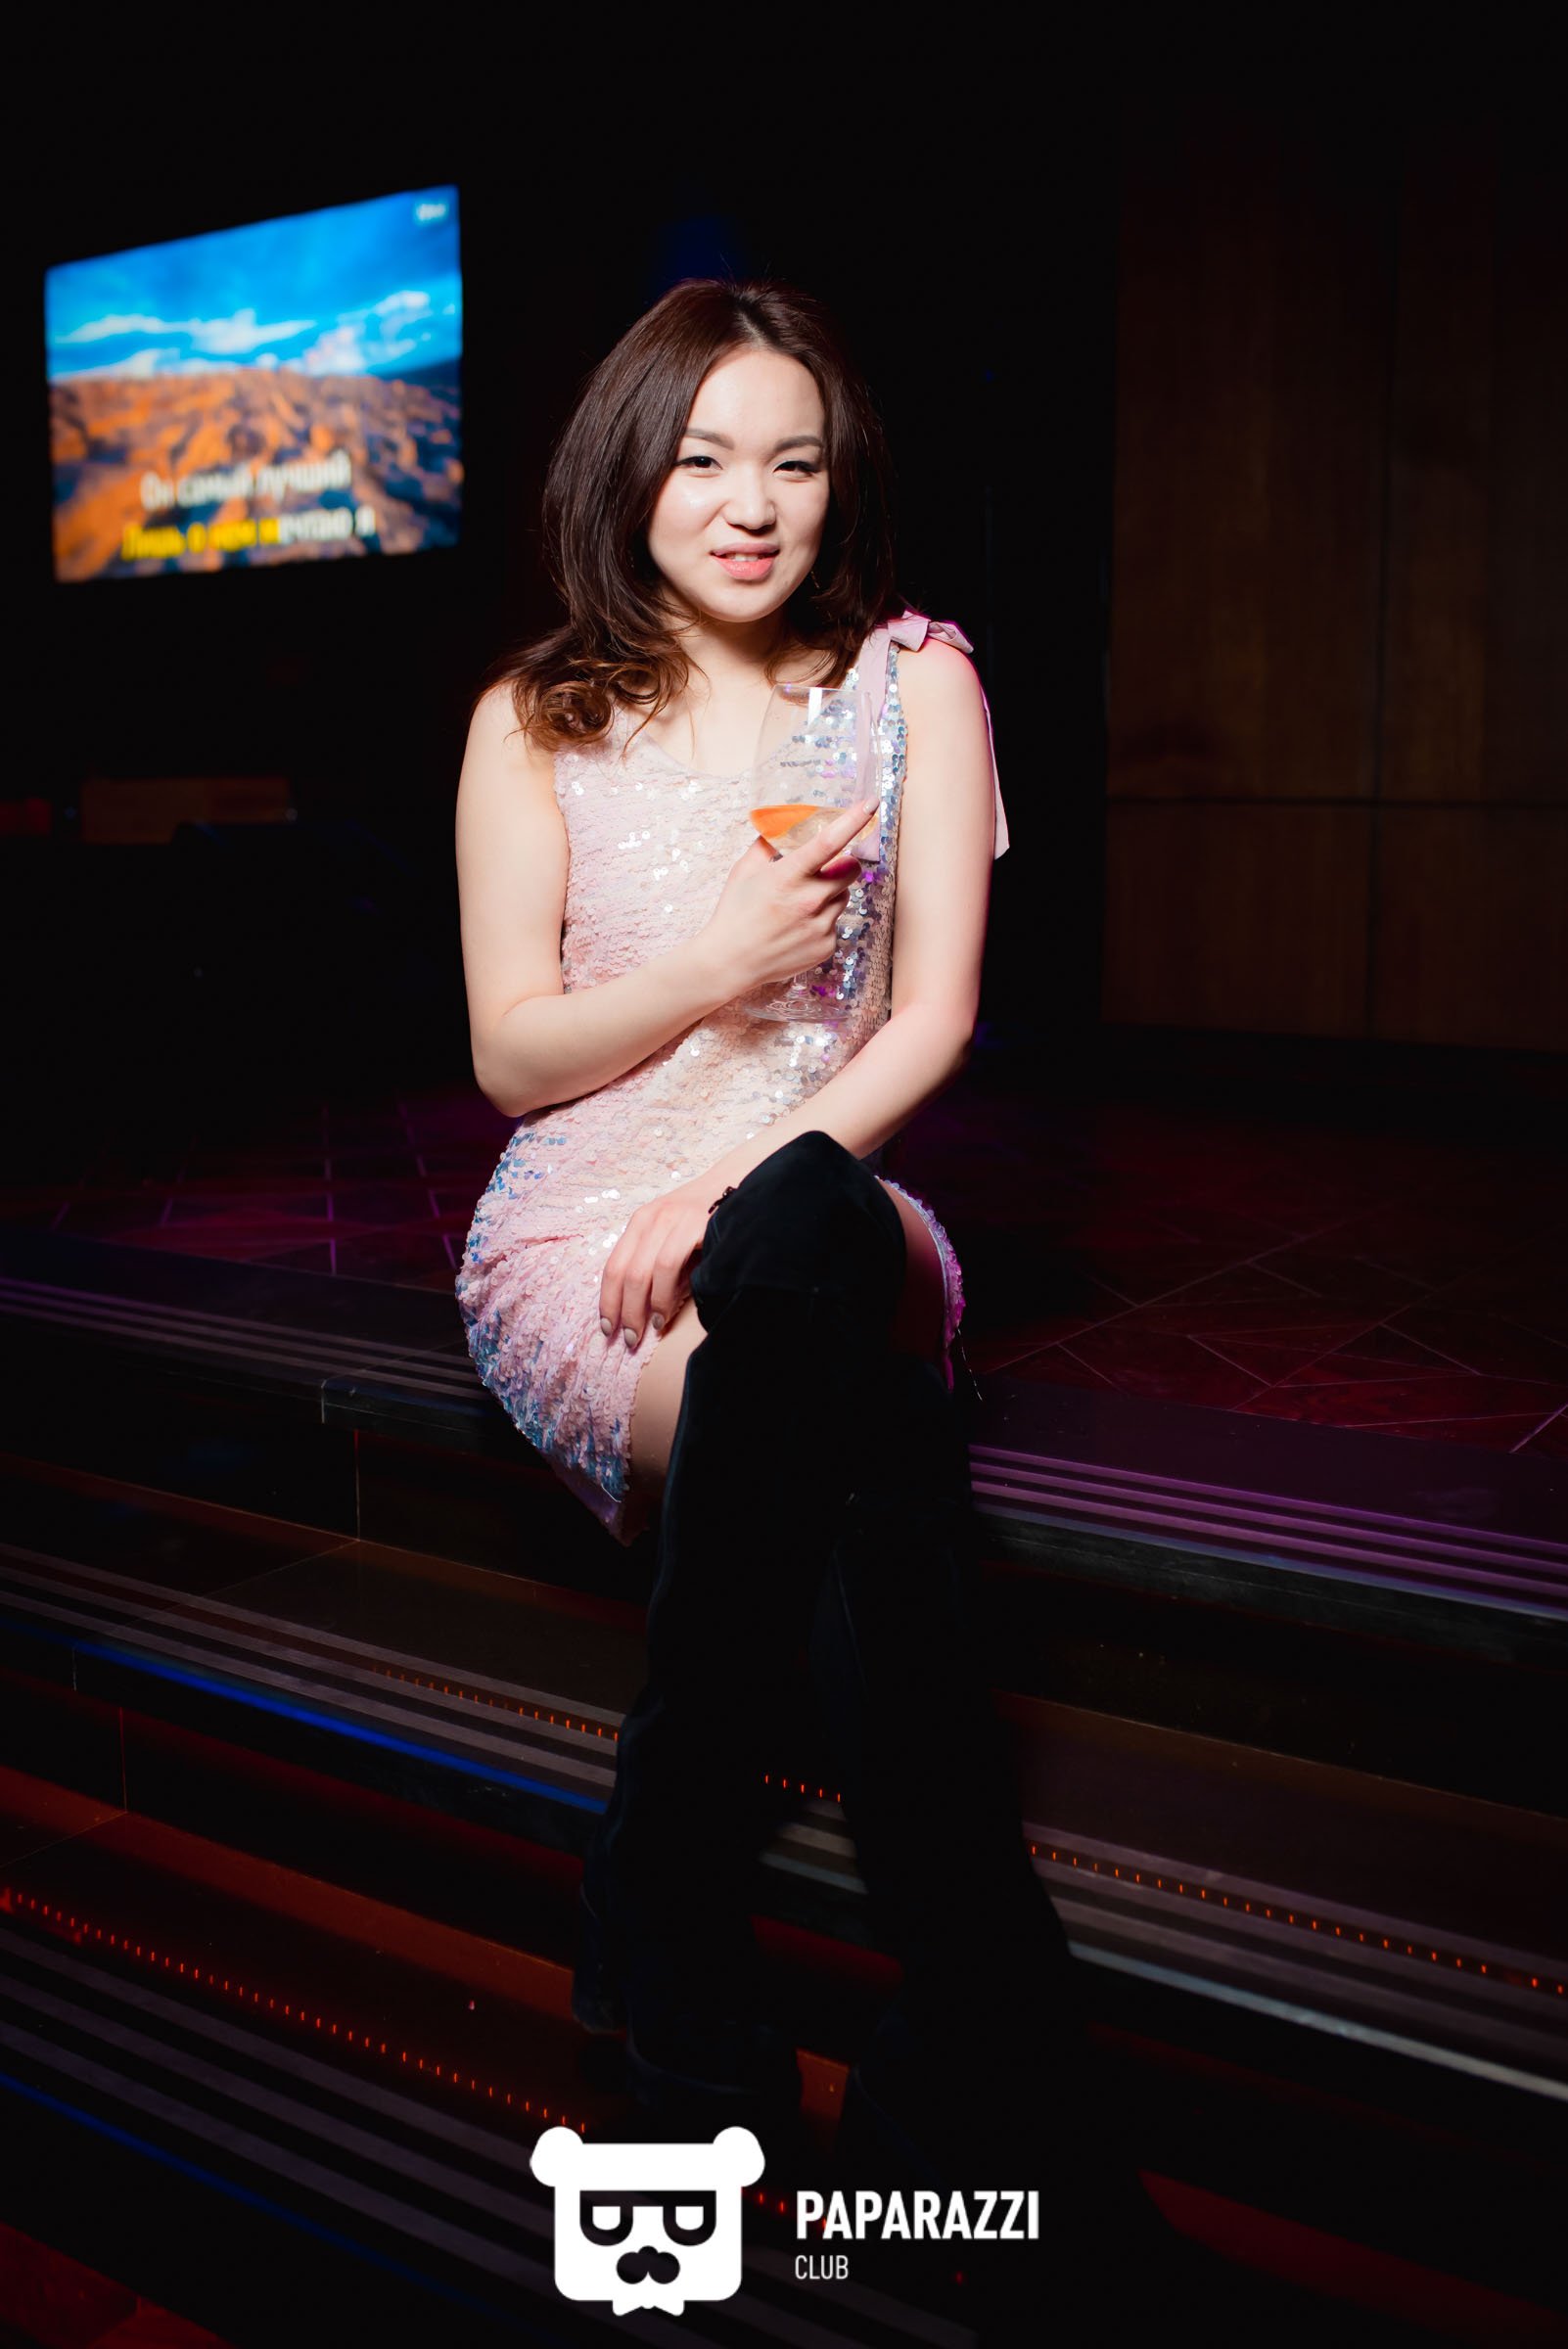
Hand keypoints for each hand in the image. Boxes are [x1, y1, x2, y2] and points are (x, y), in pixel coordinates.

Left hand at [598, 1173, 716, 1350]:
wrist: (741, 1185)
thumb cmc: (708, 1223)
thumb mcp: (675, 1242)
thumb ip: (658, 1271)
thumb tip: (646, 1314)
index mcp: (640, 1222)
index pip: (613, 1267)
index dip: (607, 1301)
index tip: (607, 1328)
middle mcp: (650, 1218)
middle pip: (624, 1273)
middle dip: (623, 1311)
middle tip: (628, 1339)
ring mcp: (671, 1220)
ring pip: (641, 1273)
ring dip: (642, 1308)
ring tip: (651, 1329)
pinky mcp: (693, 1225)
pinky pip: (667, 1265)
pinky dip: (663, 1294)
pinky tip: (666, 1312)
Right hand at [699, 796, 877, 996]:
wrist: (730, 962)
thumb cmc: (735, 913)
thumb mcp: (744, 871)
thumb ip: (767, 845)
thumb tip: (782, 825)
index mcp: (788, 877)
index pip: (828, 842)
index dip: (852, 819)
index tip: (870, 803)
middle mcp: (809, 901)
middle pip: (851, 870)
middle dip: (844, 863)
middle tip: (827, 868)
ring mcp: (820, 926)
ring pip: (843, 897)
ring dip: (830, 894)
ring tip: (800, 905)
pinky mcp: (826, 946)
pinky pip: (835, 924)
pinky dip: (822, 921)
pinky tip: (797, 928)